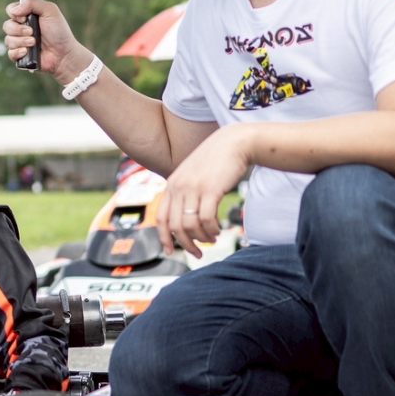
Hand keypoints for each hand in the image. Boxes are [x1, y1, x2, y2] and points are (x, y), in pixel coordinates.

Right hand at [2, 0, 90, 82]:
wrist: (63, 53)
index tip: (25, 18)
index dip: (14, 13)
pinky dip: (18, 52)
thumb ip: (32, 3)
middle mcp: (21, 28)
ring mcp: (20, 42)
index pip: (10, 10)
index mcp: (27, 15)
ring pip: (8, 40)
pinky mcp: (20, 56)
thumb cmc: (59, 31)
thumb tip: (14, 10)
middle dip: (18, 29)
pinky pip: (10, 53)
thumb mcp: (50, 10)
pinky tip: (28, 52)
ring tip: (34, 43)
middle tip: (32, 32)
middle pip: (6, 25)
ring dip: (21, 41)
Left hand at [156, 124, 253, 256]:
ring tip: (212, 239)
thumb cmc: (216, 160)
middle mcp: (178, 187)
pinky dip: (211, 229)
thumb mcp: (192, 174)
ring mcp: (193, 188)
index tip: (170, 251)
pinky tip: (218, 230)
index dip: (164, 238)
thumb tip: (185, 217)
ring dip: (202, 238)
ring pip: (190, 225)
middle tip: (198, 253)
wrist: (234, 142)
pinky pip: (206, 219)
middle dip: (186, 244)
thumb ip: (185, 191)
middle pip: (175, 227)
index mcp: (172, 185)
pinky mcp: (210, 189)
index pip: (160, 219)